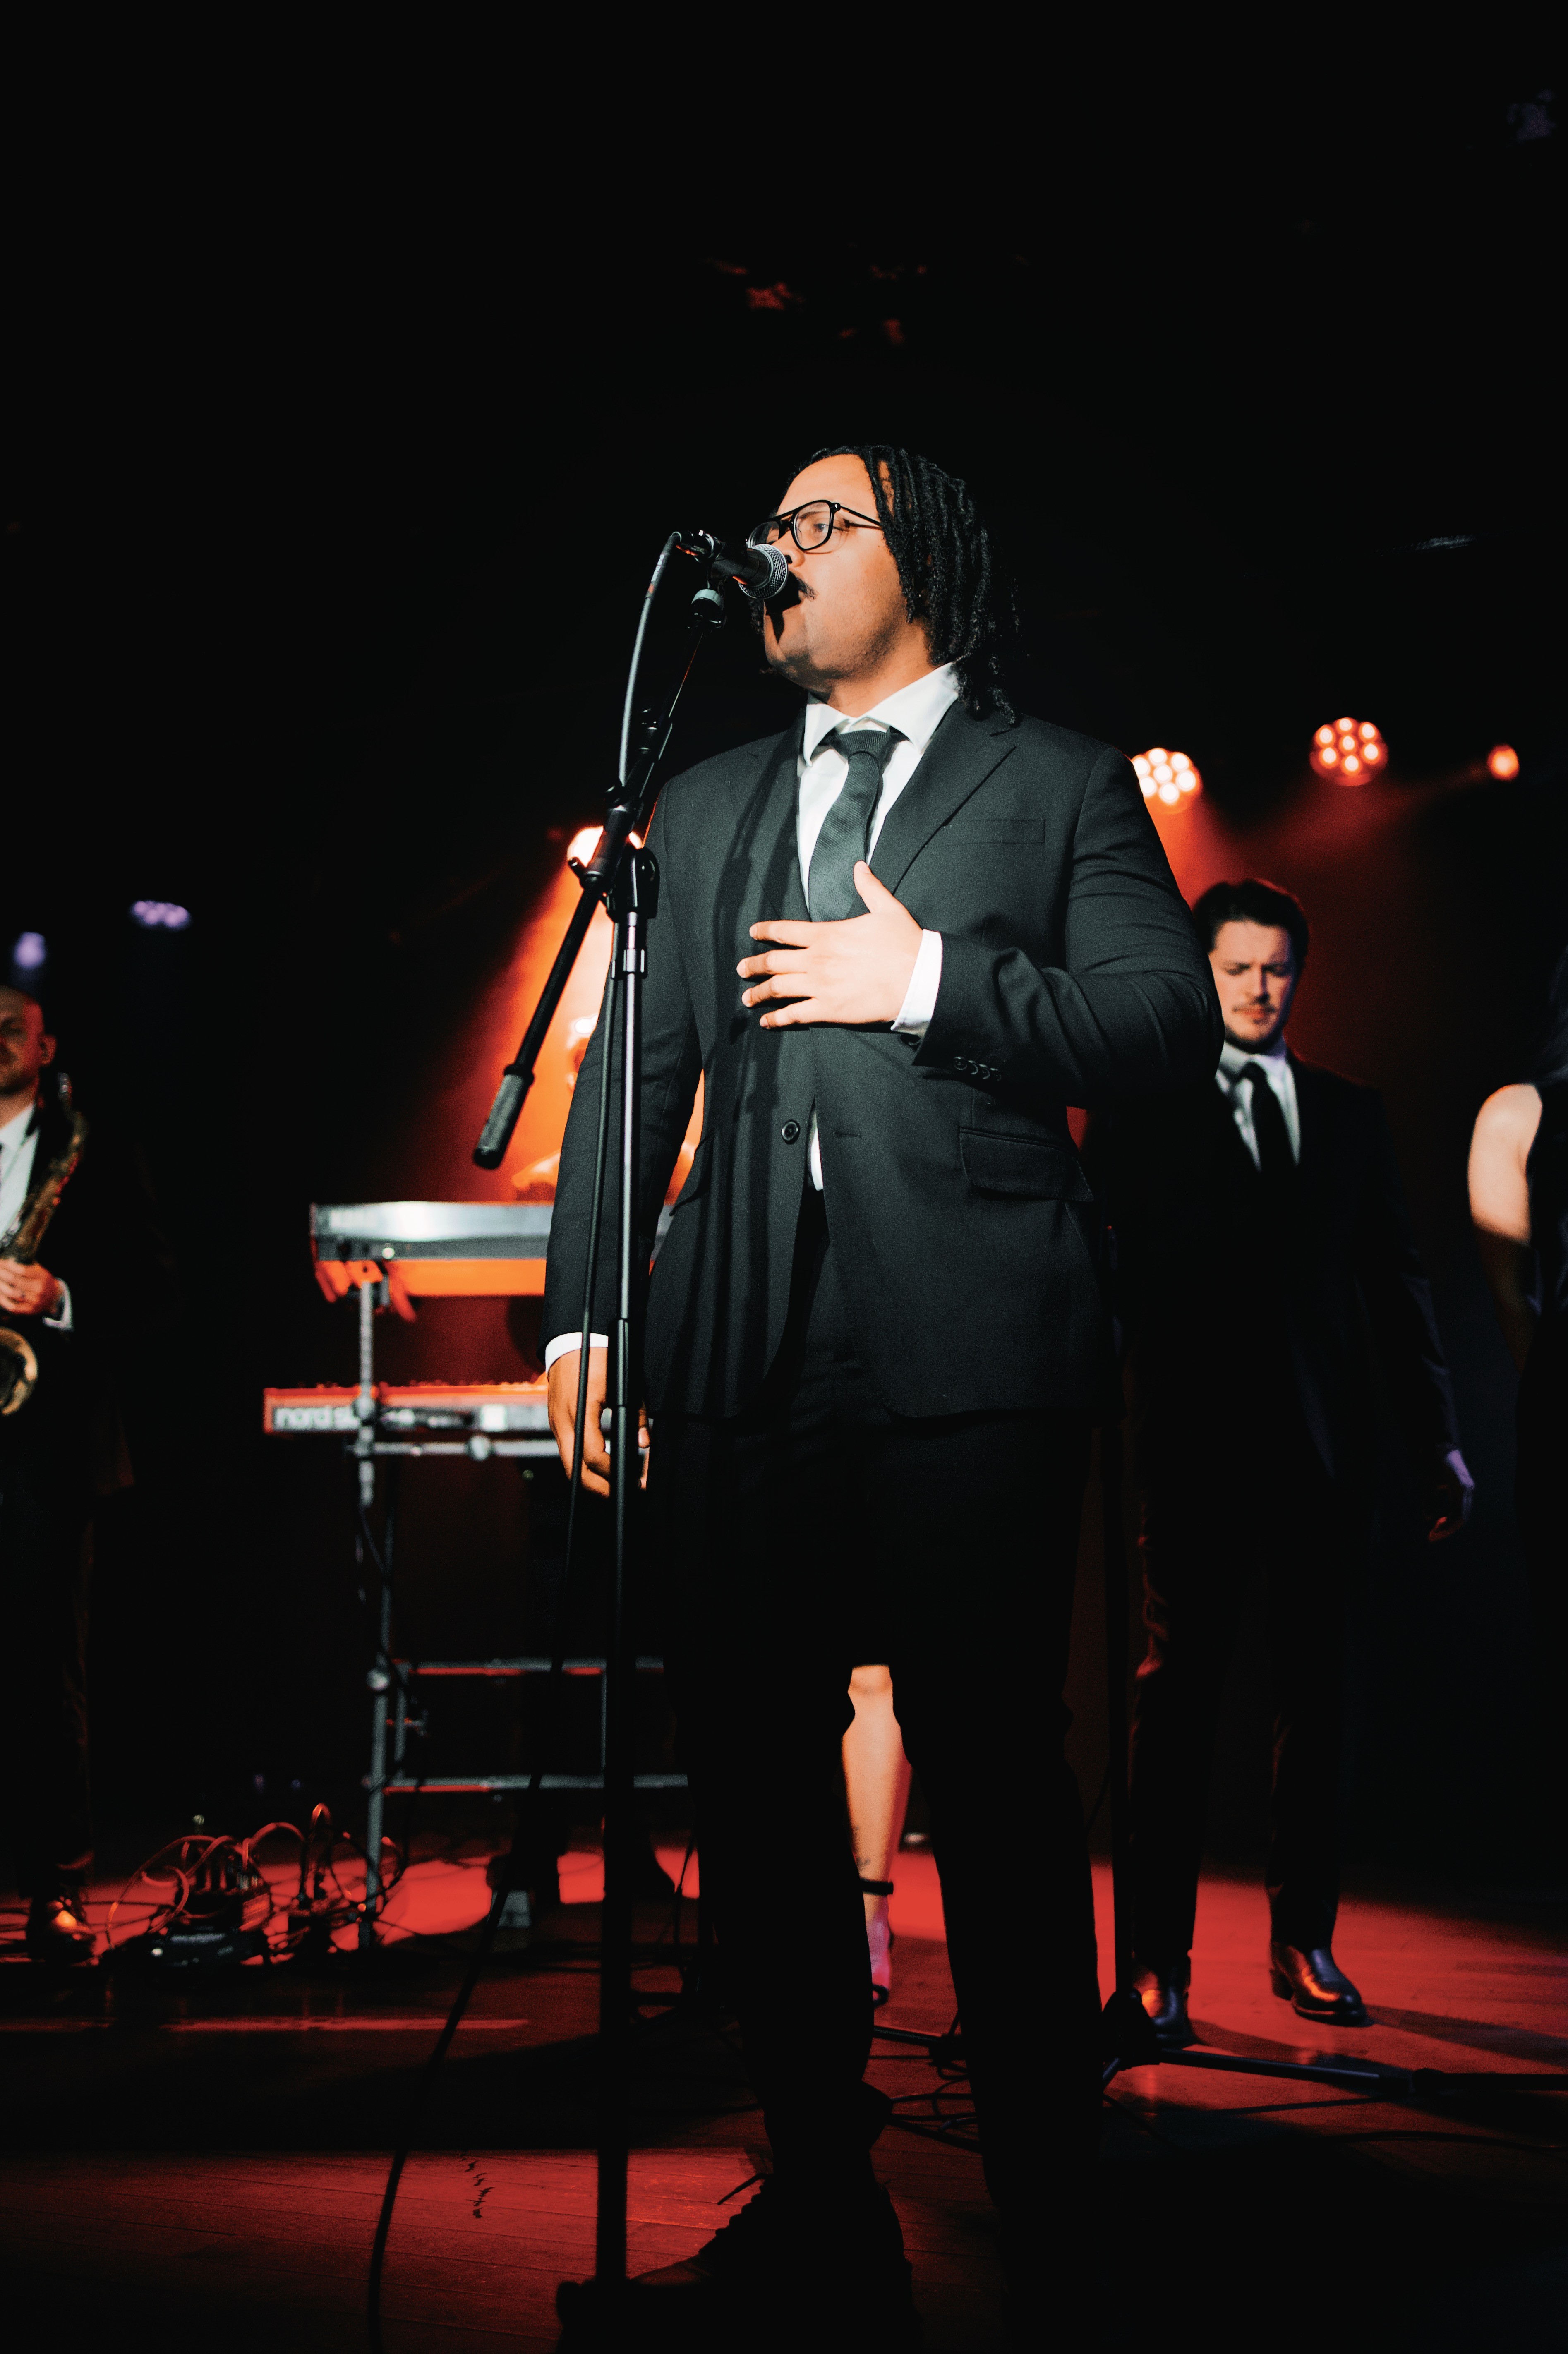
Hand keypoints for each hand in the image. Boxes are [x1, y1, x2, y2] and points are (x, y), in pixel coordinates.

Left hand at [0, 1260, 61, 1317]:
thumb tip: (8, 1261)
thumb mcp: (40, 1271)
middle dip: (1, 1273)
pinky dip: (3, 1300)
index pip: (21, 1269)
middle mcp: (40, 1288)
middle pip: (15, 1280)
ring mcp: (35, 1300)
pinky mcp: (30, 1310)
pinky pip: (13, 1306)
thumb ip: (27, 1266)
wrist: (54, 1297)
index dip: (8, 1266)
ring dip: (0, 1285)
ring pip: (12, 1292)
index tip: (0, 1262)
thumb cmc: (42, 1281)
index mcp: (42, 1276)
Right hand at [546, 1346, 649, 1499]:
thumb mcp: (624, 1383)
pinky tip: (600, 1466)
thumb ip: (636, 1414)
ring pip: (568, 1464)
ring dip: (589, 1478)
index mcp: (581, 1411)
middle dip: (598, 1488)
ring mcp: (556, 1423)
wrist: (569, 1340)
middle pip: (574, 1471)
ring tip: (614, 1483)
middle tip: (621, 1493)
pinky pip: (567, 1451)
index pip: (594, 1456)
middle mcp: (564, 1421)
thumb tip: (644, 1443)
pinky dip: (581, 1464)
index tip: (632, 1478)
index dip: (614, 1472)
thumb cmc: (597, 1356)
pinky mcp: (556, 1422)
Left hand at [739, 863, 921, 1028]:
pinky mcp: (828, 1010)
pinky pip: (794, 1014)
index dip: (765, 931)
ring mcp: (820, 986)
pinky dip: (777, 1019)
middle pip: (774, 962)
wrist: (918, 978)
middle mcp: (816, 959)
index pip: (785, 931)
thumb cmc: (905, 944)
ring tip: (747, 998)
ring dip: (759, 993)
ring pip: (778, 989)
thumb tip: (859, 866)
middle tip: (741, 970)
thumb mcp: (887, 909)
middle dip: (754, 966)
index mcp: (826, 934)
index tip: (753, 933)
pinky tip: (767, 1022)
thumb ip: (869, 887)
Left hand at [1427, 1447, 1473, 1541]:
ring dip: (1449, 1523)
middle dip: (1447, 1529)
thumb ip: (1428, 1498)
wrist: (1439, 1444)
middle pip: (1462, 1517)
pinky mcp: (1463, 1488)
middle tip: (1431, 1537)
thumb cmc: (1432, 1460)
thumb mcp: (1427, 1479)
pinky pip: (1460, 1507)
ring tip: (1434, 1530)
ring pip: (1462, 1513)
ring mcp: (1467, 1488)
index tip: (1433, 1536)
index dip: (1446, 1528)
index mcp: (1461, 1488)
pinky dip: (1451, 1516)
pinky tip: (1439, 1520)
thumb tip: (1428, 1518)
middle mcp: (1468, 1489)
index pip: (1458, 1516)